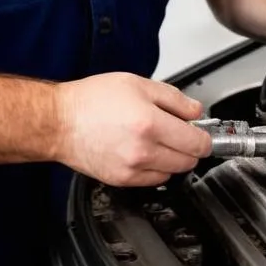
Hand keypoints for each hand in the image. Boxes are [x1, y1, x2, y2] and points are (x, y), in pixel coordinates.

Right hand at [55, 73, 212, 186]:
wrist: (59, 121)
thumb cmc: (92, 100)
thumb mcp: (138, 84)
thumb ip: (174, 98)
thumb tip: (196, 111)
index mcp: (150, 124)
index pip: (197, 142)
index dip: (205, 136)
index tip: (204, 132)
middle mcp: (143, 151)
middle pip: (189, 161)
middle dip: (190, 147)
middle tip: (181, 131)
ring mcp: (132, 170)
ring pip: (172, 172)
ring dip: (174, 158)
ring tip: (159, 139)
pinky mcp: (121, 181)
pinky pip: (153, 180)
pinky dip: (156, 167)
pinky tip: (145, 150)